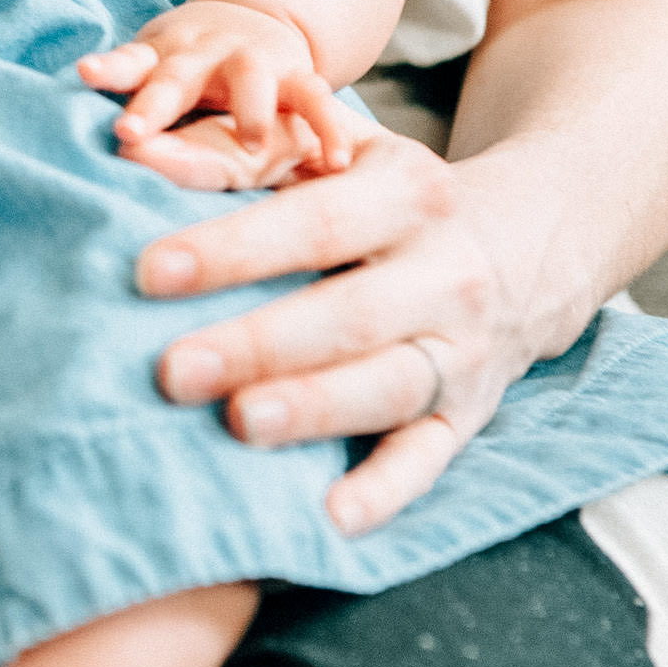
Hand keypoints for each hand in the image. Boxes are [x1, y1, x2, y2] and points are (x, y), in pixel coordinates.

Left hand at [78, 0, 355, 169]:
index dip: (110, 70)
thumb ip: (119, 91)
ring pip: (251, 83)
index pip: (130, 64)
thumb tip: (48, 141)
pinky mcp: (297, 78)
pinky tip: (334, 163)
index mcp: (160, 55)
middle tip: (133, 132)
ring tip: (253, 142)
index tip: (86, 75)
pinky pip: (315, 102)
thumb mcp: (148, 68)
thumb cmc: (184, 65)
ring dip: (250, 110)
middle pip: (176, 77)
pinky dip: (326, 128)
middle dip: (157, 103)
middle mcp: (203, 55)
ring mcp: (254, 62)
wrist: (254, 18)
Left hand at [137, 127, 537, 535]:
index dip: (235, 250)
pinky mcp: (469, 413)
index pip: (316, 223)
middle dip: (258, 343)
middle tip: (172, 370)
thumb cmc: (391, 194)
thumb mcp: (340, 149)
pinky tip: (335, 517)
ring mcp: (462, 348)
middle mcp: (444, 272)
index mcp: (407, 193)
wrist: (528, 241)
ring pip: (387, 386)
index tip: (151, 273)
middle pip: (348, 314)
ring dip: (313, 410)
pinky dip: (387, 491)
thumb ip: (244, 151)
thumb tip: (139, 152)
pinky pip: (430, 457)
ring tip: (239, 424)